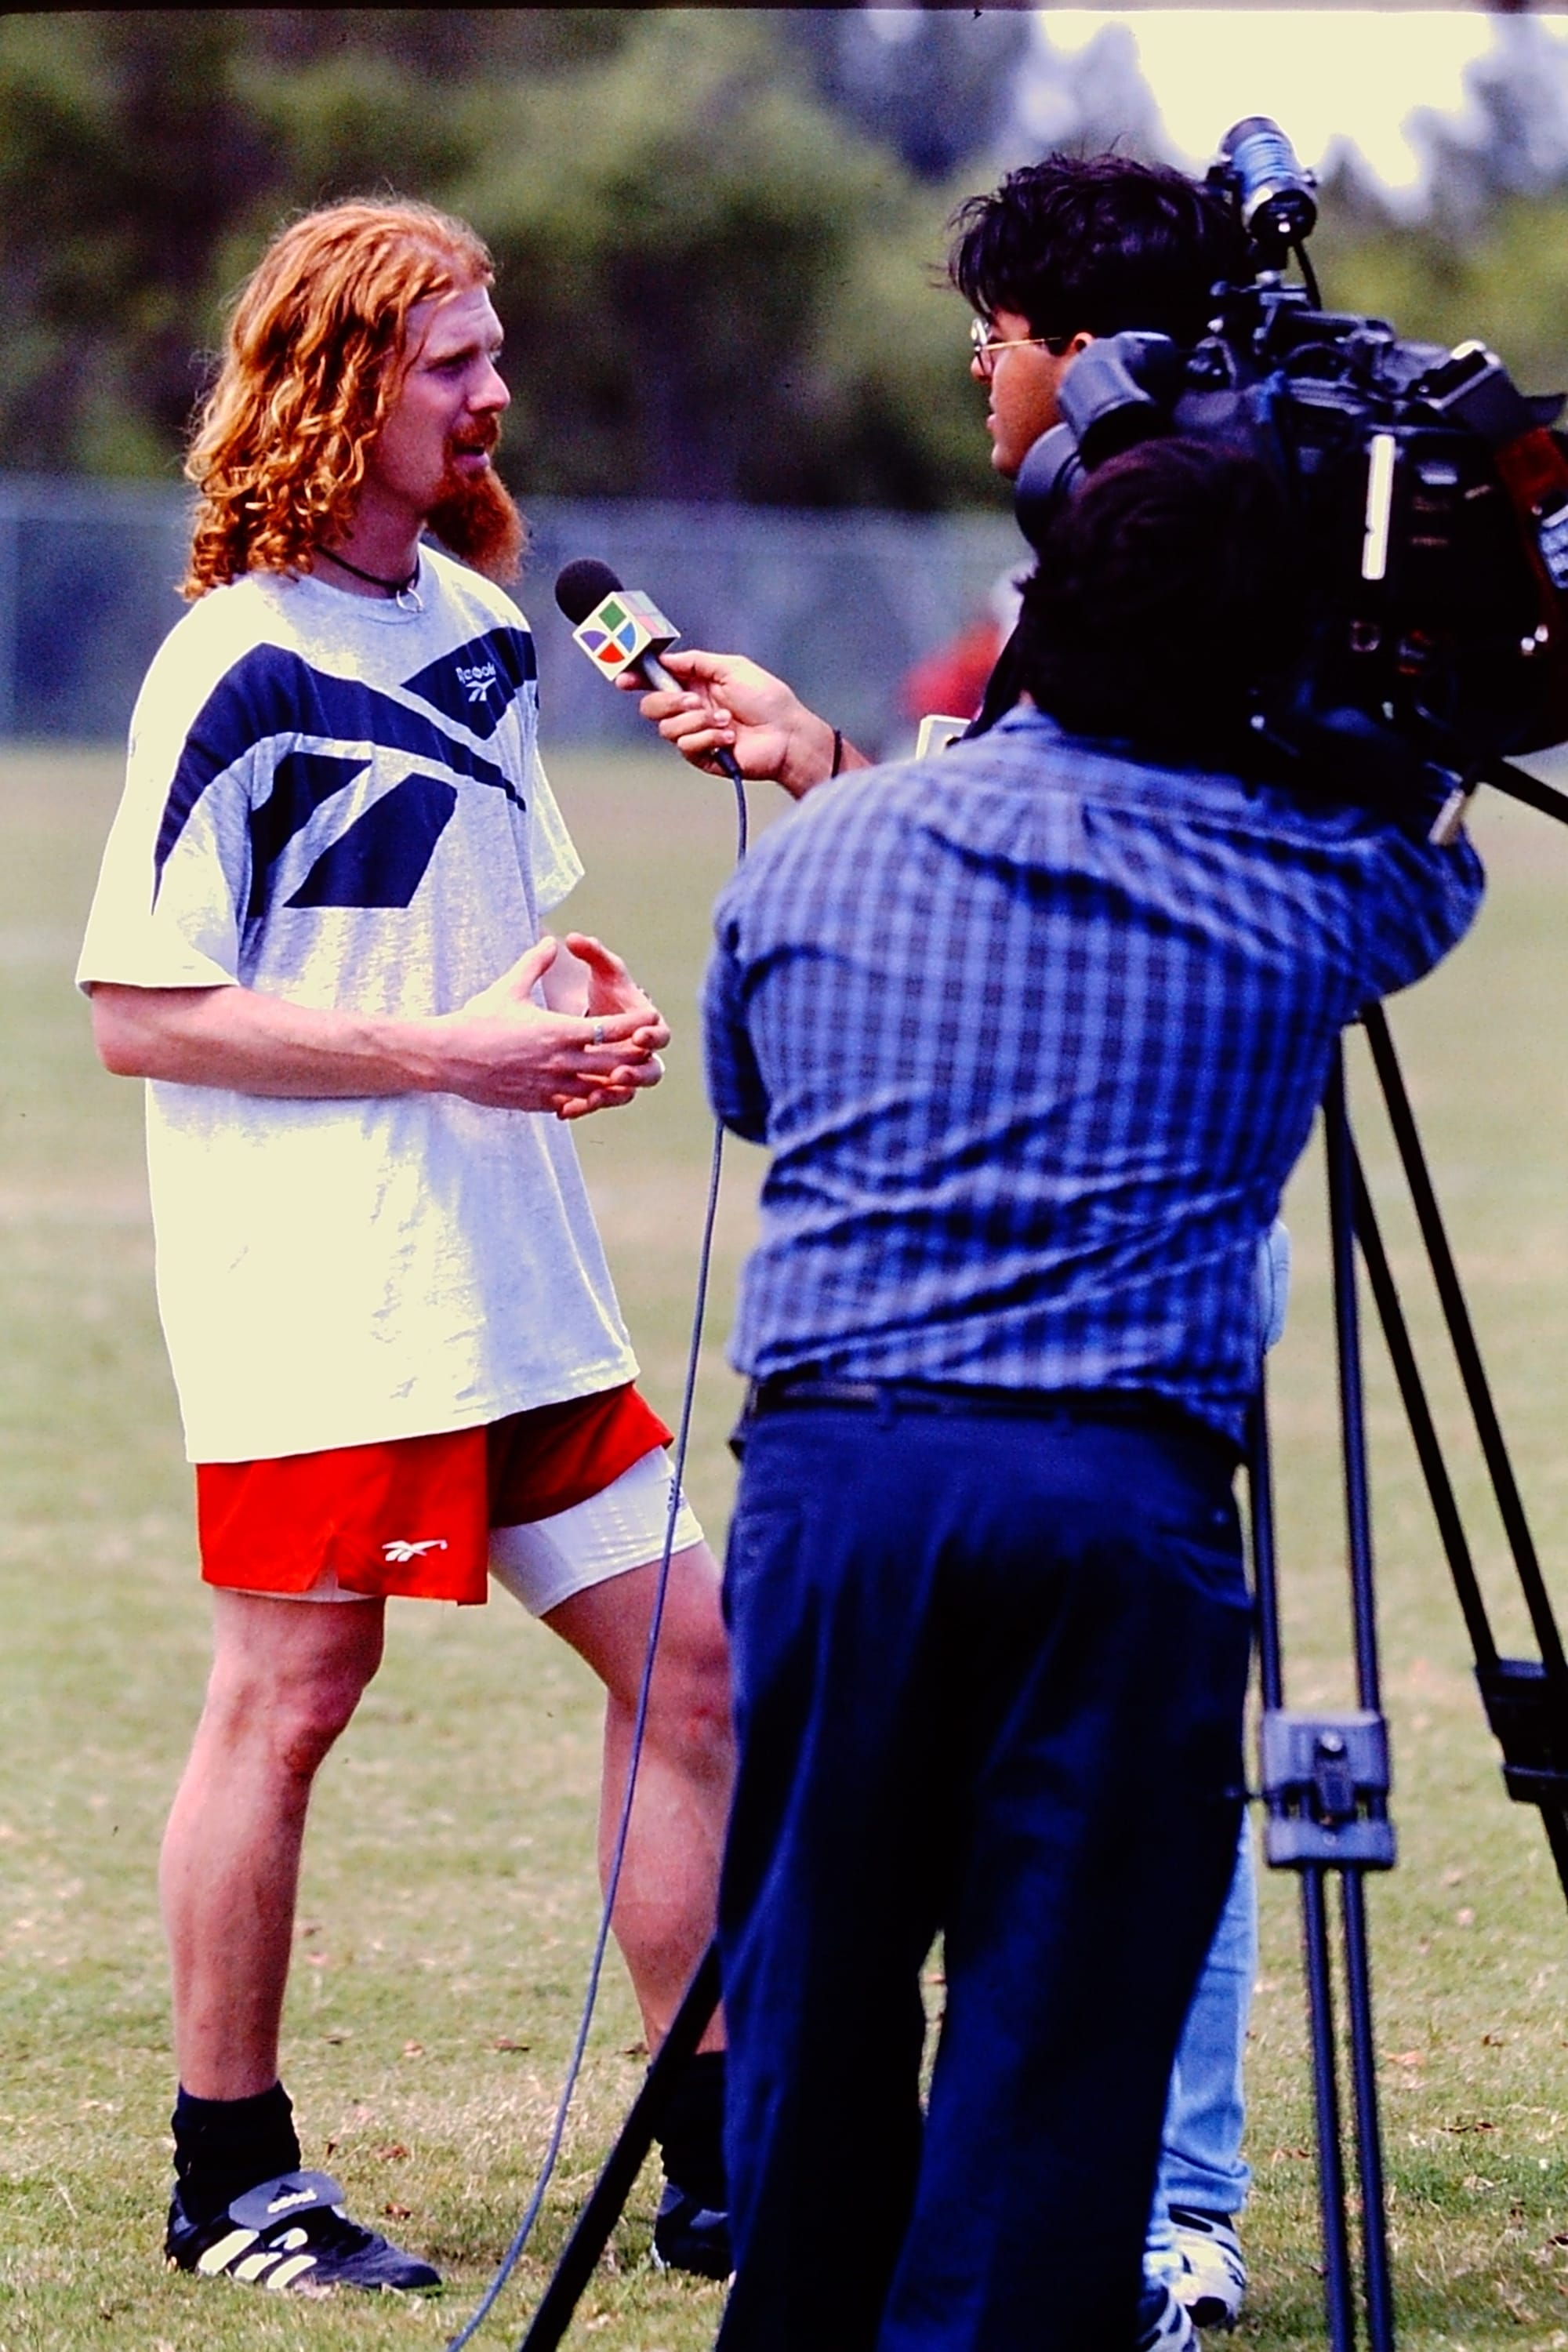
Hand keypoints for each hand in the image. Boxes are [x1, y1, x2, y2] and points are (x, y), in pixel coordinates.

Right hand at [432, 937, 664, 1119]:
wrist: (448, 1057)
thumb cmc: (478, 1020)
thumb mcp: (509, 987)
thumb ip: (535, 965)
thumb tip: (550, 942)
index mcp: (559, 1031)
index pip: (611, 1028)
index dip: (634, 1023)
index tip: (650, 1018)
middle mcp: (561, 1061)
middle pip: (614, 1063)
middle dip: (633, 1056)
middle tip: (648, 1050)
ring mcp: (551, 1085)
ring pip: (599, 1089)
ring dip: (616, 1082)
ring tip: (629, 1076)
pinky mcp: (539, 1102)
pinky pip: (574, 1105)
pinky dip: (588, 1100)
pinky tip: (594, 1096)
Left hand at [555, 932, 669, 1120]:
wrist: (590, 1018)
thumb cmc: (603, 990)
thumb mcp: (600, 970)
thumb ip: (593, 953)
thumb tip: (575, 937)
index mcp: (646, 1025)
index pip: (660, 1033)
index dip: (651, 1034)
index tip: (639, 1032)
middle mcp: (641, 1053)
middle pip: (652, 1070)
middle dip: (638, 1073)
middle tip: (620, 1072)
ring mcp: (625, 1074)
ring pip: (628, 1093)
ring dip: (614, 1095)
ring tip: (595, 1095)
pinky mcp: (604, 1089)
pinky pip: (599, 1103)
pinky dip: (584, 1107)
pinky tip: (565, 1111)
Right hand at [618, 648, 855, 798]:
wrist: (787, 734)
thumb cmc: (767, 699)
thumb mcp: (732, 667)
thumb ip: (696, 662)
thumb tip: (666, 659)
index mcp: (695, 685)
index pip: (656, 682)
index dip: (637, 679)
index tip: (625, 678)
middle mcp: (691, 709)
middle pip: (652, 707)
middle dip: (668, 701)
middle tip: (694, 700)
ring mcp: (695, 734)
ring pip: (667, 728)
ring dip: (697, 721)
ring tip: (726, 720)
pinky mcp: (702, 756)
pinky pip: (686, 746)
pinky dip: (708, 737)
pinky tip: (729, 736)